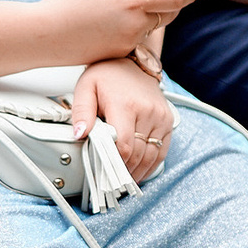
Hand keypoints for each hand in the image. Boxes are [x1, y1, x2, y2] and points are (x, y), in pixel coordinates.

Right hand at [36, 0, 196, 61]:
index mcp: (131, 0)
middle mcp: (135, 24)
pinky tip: (112, 21)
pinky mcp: (120, 54)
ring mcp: (129, 42)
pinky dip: (134, 28)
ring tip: (127, 5)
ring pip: (152, 26)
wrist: (43, 36)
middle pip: (168, 13)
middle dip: (172, 2)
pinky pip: (137, 39)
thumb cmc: (65, 2)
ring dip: (151, 15)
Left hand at [72, 57, 174, 181]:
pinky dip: (151, 166)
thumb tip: (79, 135)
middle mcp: (147, 112)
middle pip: (138, 155)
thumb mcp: (86, 87)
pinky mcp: (168, 121)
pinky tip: (139, 173)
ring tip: (123, 184)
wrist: (132, 60)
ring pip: (151, 156)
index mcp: (125, 105)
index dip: (115, 166)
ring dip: (137, 173)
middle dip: (124, 173)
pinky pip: (162, 151)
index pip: (124, 146)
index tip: (104, 177)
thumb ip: (81, 112)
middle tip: (110, 187)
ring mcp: (160, 117)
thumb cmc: (107, 75)